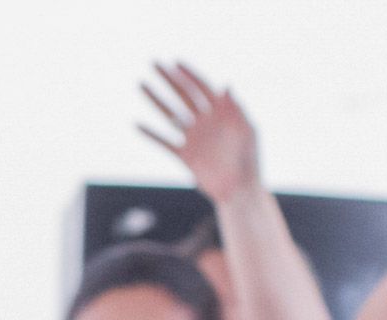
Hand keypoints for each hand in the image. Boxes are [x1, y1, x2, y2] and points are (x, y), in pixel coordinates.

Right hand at [139, 62, 261, 204]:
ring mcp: (193, 137)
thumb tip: (226, 86)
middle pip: (183, 95)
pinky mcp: (184, 155)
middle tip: (154, 63)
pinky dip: (151, 134)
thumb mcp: (246, 132)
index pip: (202, 87)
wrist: (239, 190)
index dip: (189, 74)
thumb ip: (235, 109)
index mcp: (222, 112)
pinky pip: (164, 142)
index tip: (175, 62)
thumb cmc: (249, 160)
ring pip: (170, 114)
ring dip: (155, 100)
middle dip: (169, 79)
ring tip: (141, 85)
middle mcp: (205, 121)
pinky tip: (137, 124)